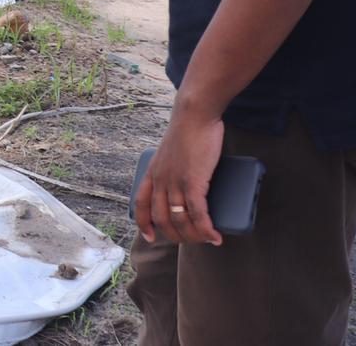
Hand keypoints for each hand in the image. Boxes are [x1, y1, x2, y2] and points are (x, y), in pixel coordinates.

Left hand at [136, 101, 224, 245]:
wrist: (194, 115)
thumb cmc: (188, 129)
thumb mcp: (171, 151)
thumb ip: (174, 166)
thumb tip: (189, 181)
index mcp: (152, 172)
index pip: (141, 204)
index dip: (143, 223)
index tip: (149, 237)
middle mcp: (160, 179)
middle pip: (161, 218)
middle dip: (175, 235)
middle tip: (190, 240)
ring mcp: (175, 181)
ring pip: (180, 220)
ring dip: (194, 236)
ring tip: (206, 240)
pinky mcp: (193, 181)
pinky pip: (198, 213)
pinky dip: (206, 229)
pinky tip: (214, 236)